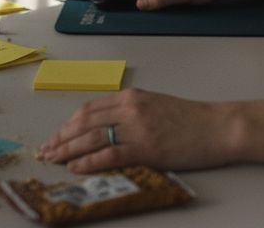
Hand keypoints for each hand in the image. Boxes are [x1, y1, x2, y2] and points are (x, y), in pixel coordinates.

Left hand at [40, 88, 235, 172]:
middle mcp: (129, 108)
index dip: (69, 123)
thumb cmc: (190, 119)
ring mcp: (137, 128)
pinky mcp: (146, 148)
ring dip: (68, 149)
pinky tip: (76, 167)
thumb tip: (104, 129)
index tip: (57, 135)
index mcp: (131, 96)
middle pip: (84, 122)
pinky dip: (88, 161)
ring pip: (91, 137)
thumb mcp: (155, 106)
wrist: (217, 127)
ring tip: (53, 159)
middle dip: (62, 137)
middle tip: (47, 149)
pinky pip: (109, 154)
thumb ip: (130, 113)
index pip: (89, 108)